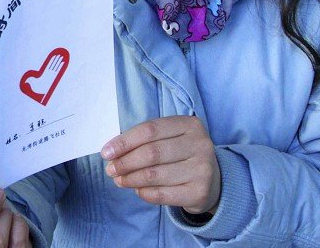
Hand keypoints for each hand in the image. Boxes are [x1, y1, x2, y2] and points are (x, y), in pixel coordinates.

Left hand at [101, 116, 220, 214]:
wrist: (213, 181)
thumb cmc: (181, 154)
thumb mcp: (168, 139)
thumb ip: (144, 141)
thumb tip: (112, 152)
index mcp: (189, 125)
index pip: (150, 130)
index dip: (124, 141)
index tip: (106, 152)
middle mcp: (200, 145)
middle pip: (151, 152)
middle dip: (125, 162)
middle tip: (111, 169)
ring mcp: (203, 169)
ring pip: (155, 174)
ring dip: (131, 179)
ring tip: (119, 180)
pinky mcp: (200, 192)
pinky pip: (163, 194)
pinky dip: (145, 193)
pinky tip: (137, 190)